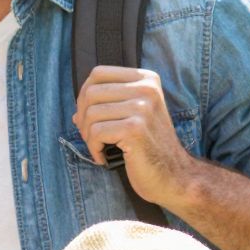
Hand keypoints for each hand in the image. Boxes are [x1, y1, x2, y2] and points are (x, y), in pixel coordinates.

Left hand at [73, 64, 194, 210]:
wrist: (173, 176)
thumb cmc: (149, 148)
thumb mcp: (134, 117)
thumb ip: (109, 107)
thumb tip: (76, 113)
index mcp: (147, 80)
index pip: (98, 73)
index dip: (84, 95)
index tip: (88, 117)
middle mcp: (147, 89)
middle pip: (91, 93)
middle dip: (83, 118)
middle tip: (92, 138)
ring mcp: (142, 108)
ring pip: (90, 114)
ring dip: (87, 136)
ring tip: (99, 147)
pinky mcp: (135, 128)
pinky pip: (95, 133)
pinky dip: (94, 148)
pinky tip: (103, 157)